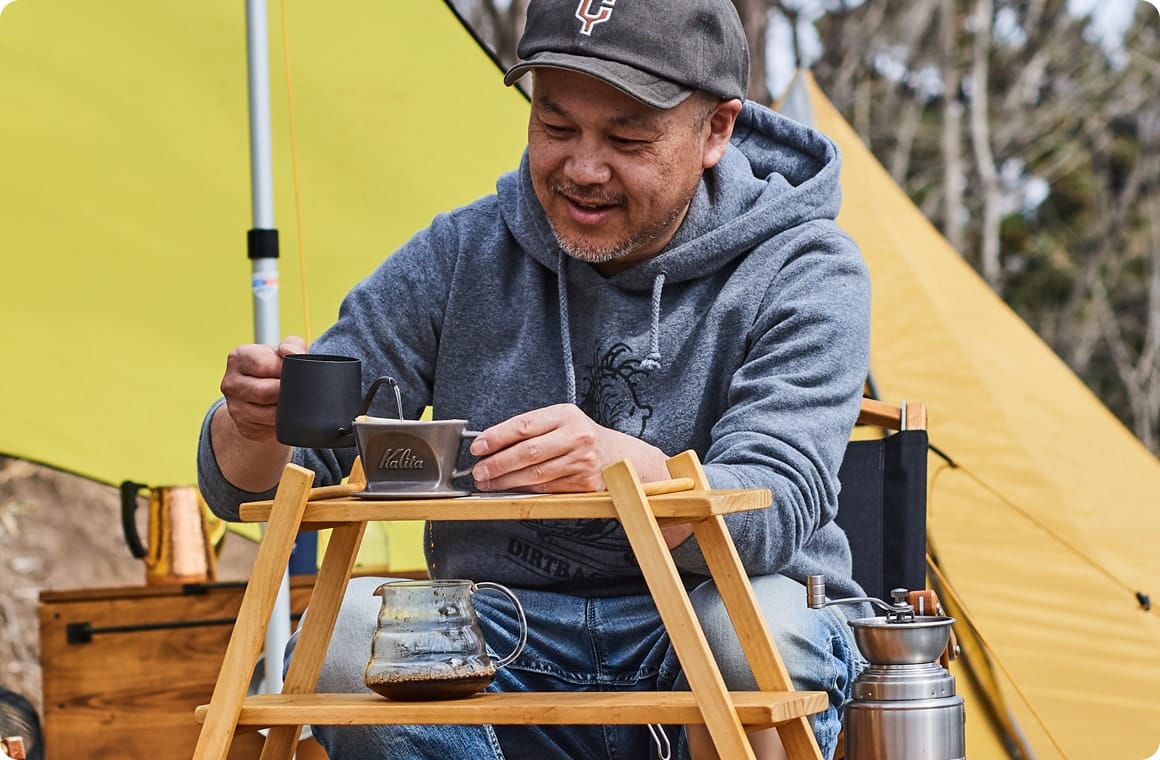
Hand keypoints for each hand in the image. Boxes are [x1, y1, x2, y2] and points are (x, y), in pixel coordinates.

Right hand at [218, 336, 307, 442]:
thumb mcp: (282, 352)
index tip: (297, 372)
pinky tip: (287, 414)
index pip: (264, 365)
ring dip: (288, 409)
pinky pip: (271, 428)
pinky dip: (284, 422)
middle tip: (301, 390)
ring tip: (296, 401)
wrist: (259, 396)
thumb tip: (292, 353)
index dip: (286, 370)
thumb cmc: (274, 369)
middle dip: (288, 391)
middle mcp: (231, 383)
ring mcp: (235, 407)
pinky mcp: (244, 427)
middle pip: (265, 392)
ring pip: (270, 413)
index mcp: (238, 358)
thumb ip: (292, 345)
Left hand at [467, 403, 669, 492]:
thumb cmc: (581, 437)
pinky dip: (525, 490)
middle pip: (528, 452)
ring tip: (488, 483)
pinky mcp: (584, 484)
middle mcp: (576, 436)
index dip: (497, 437)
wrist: (620, 457)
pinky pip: (547, 488)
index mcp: (566, 415)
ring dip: (506, 481)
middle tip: (478, 471)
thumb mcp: (561, 421)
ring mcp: (582, 461)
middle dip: (497, 463)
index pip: (524, 425)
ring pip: (536, 474)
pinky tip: (510, 489)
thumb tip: (491, 444)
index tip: (478, 446)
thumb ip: (531, 429)